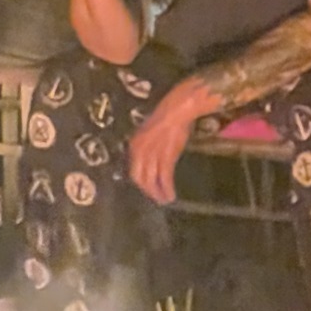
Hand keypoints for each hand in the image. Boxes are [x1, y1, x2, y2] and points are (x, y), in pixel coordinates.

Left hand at [126, 77, 222, 203]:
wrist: (177, 110)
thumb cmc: (167, 118)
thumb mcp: (150, 134)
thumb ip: (148, 148)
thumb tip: (152, 159)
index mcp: (135, 145)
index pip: (133, 169)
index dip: (140, 182)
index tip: (147, 188)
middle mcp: (140, 152)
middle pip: (140, 178)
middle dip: (147, 191)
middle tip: (155, 198)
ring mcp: (153, 155)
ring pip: (151, 180)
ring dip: (158, 193)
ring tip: (164, 200)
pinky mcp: (166, 157)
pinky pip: (165, 177)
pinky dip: (167, 188)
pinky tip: (171, 195)